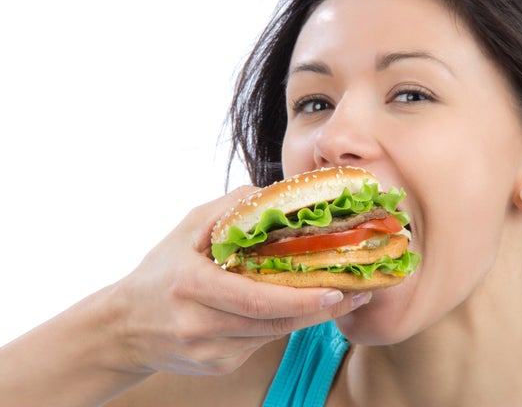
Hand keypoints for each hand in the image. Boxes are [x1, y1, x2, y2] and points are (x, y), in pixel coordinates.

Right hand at [110, 186, 367, 375]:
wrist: (124, 327)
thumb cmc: (159, 271)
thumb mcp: (187, 228)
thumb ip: (230, 209)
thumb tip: (275, 194)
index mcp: (191, 287)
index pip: (256, 299)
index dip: (300, 298)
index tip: (338, 289)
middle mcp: (201, 326)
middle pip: (275, 322)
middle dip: (321, 308)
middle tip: (360, 291)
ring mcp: (210, 351)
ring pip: (274, 335)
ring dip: (312, 317)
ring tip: (346, 296)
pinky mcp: (218, 365)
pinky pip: (261, 342)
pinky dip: (284, 323)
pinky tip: (305, 307)